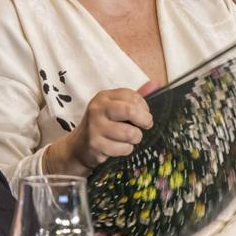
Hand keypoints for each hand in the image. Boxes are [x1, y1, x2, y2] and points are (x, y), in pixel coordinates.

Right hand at [45, 81, 159, 175]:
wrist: (79, 146)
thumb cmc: (103, 125)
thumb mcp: (116, 108)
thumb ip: (135, 98)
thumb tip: (156, 84)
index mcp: (104, 96)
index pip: (133, 96)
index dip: (144, 108)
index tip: (143, 115)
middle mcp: (98, 108)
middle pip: (131, 111)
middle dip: (144, 121)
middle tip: (145, 126)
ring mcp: (95, 126)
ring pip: (130, 133)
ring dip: (135, 139)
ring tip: (127, 138)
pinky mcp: (96, 144)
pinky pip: (124, 148)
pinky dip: (126, 150)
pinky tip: (117, 147)